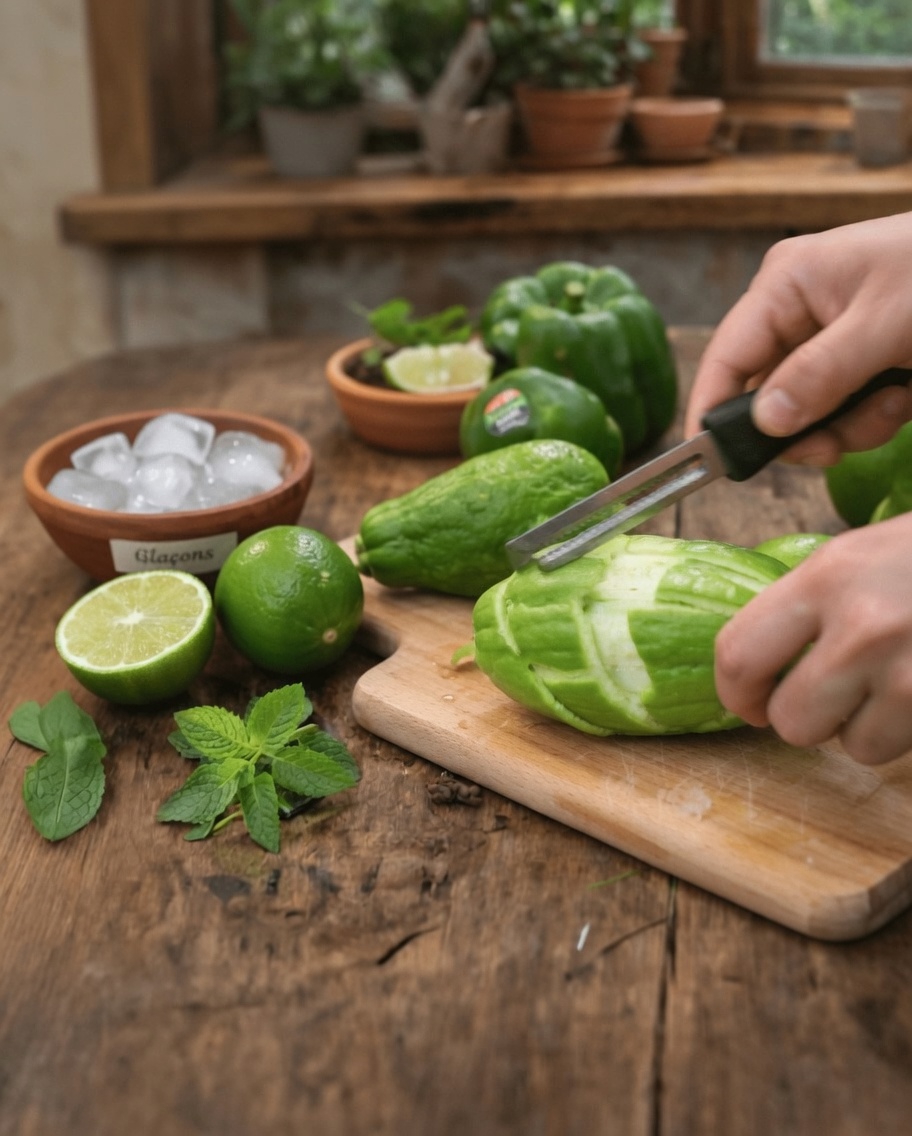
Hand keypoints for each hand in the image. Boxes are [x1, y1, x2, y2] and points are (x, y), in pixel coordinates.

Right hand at [686, 213, 911, 464]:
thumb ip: (820, 376)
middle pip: (766, 395)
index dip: (712, 412)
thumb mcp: (884, 326)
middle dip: (807, 426)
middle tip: (836, 444)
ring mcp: (829, 337)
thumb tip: (766, 424)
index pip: (725, 358)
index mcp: (787, 284)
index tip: (709, 464)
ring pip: (807, 412)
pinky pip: (844, 410)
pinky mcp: (861, 359)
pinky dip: (875, 417)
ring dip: (851, 425)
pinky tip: (905, 395)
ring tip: (895, 400)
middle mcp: (798, 310)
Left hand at [715, 513, 911, 763]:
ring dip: (866, 729)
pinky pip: (905, 749)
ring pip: (855, 747)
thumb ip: (807, 602)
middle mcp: (865, 627)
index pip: (739, 655)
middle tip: (825, 699)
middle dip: (805, 719)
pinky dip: (909, 732)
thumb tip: (758, 659)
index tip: (749, 700)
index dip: (737, 692)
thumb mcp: (859, 552)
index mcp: (827, 577)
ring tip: (890, 686)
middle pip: (791, 722)